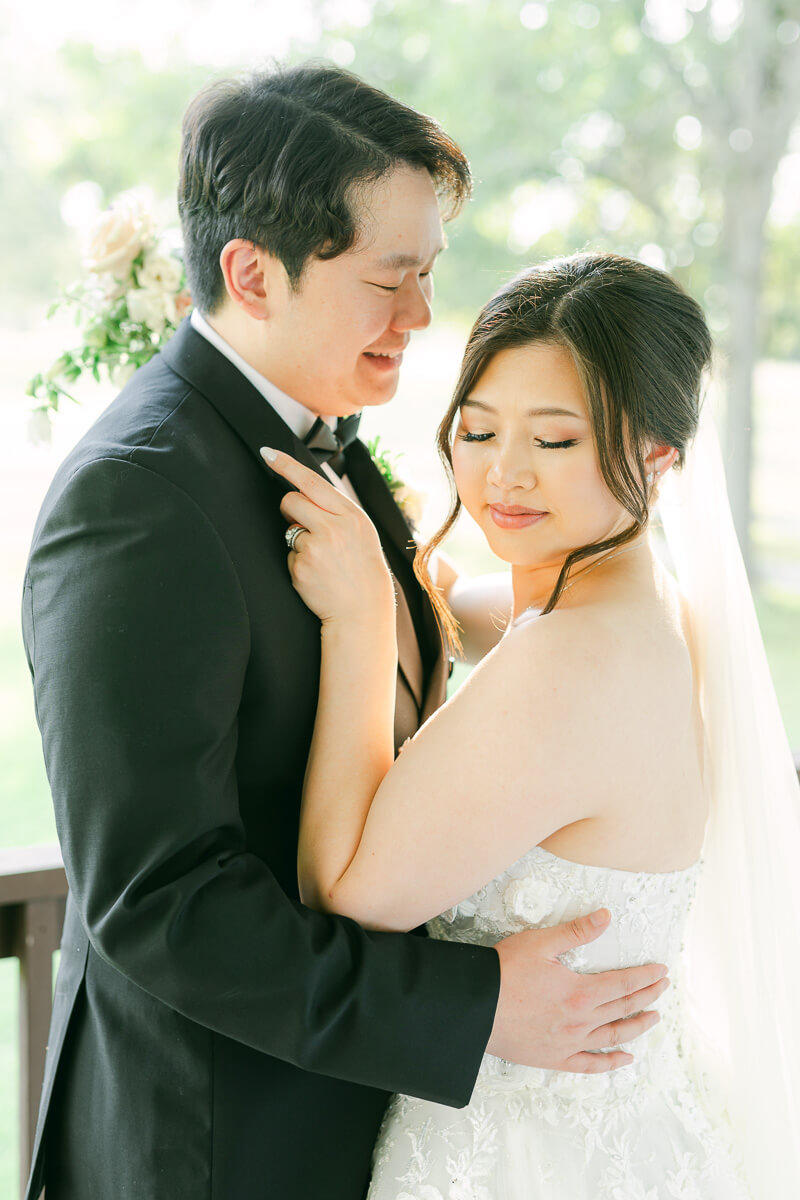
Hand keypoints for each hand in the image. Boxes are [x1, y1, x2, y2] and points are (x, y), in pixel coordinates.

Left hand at [260, 447, 394, 625]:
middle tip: (302, 523)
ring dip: (297, 538)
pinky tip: (316, 573)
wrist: (362, 610)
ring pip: (288, 527)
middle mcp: (334, 527)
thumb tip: (305, 490)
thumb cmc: (360, 568)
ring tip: (321, 557)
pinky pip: (288, 553)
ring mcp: (316, 547)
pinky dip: (297, 561)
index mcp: (351, 515)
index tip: (268, 453)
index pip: (312, 482)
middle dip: (290, 508)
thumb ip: (336, 510)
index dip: (287, 465)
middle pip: (292, 500)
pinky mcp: (301, 566)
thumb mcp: (360, 532)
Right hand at [487, 909, 668, 1071]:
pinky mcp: (554, 1059)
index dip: (646, 977)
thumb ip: (576, 931)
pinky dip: (611, 1063)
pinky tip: (625, 1058)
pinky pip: (591, 1065)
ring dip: (637, 1027)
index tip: (662, 972)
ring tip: (654, 1018)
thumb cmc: (504, 972)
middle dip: (648, 997)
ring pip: (613, 1037)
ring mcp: (570, 1044)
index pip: (624, 983)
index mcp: (580, 991)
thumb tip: (606, 917)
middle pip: (624, 1008)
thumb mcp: (540, 943)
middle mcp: (581, 1021)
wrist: (475, 1008)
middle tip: (663, 988)